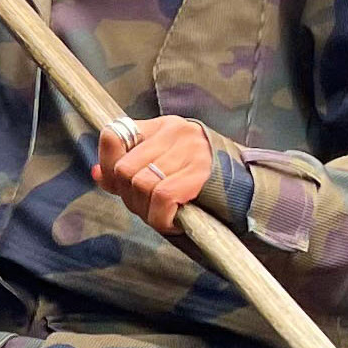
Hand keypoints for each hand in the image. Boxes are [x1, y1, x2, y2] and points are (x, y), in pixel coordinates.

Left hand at [92, 114, 217, 236]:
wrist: (249, 190)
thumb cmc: (201, 181)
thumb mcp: (163, 166)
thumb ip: (130, 168)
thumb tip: (97, 174)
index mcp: (163, 126)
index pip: (115, 134)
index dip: (108, 164)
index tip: (116, 184)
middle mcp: (176, 132)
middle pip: (124, 169)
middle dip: (129, 196)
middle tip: (147, 207)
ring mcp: (189, 151)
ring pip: (141, 184)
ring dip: (145, 210)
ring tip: (162, 214)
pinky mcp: (200, 173)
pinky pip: (163, 197)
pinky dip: (161, 217)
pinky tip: (172, 221)